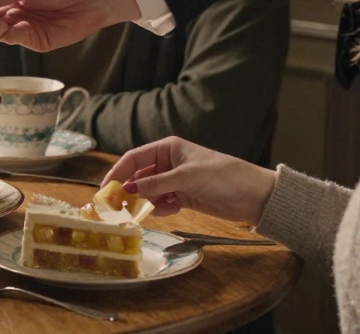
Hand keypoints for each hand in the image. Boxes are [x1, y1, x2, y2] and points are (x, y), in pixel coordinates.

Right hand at [102, 136, 277, 223]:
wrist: (254, 196)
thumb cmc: (222, 176)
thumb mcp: (186, 178)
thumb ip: (155, 184)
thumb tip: (127, 189)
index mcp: (168, 148)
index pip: (134, 158)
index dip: (117, 172)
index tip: (104, 189)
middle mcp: (169, 163)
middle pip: (139, 176)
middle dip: (128, 190)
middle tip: (116, 206)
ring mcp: (175, 181)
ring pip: (149, 191)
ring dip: (144, 201)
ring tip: (143, 211)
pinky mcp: (183, 197)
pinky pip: (162, 202)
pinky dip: (159, 208)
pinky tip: (167, 211)